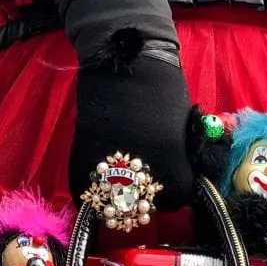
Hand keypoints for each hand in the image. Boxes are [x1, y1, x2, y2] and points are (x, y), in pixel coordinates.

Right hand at [71, 38, 194, 209]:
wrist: (127, 59)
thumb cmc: (162, 90)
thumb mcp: (184, 129)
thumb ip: (181, 160)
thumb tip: (175, 182)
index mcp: (175, 165)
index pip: (177, 200)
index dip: (172, 194)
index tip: (167, 185)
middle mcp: (145, 173)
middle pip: (144, 207)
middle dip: (144, 199)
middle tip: (141, 186)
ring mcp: (112, 167)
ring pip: (112, 203)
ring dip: (115, 198)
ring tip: (119, 186)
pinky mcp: (83, 156)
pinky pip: (82, 189)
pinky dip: (88, 191)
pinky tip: (96, 184)